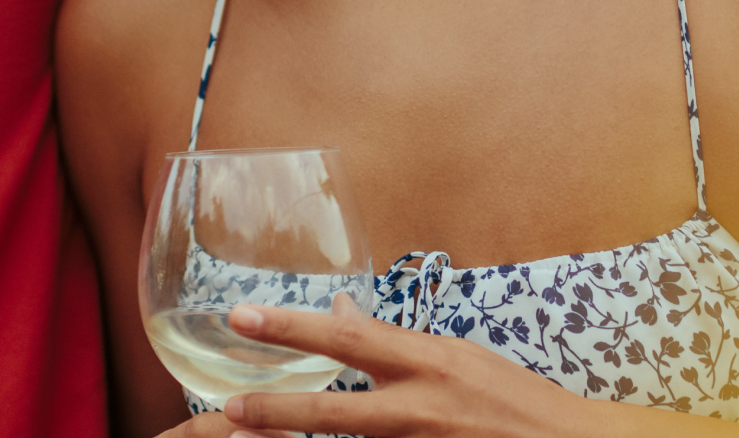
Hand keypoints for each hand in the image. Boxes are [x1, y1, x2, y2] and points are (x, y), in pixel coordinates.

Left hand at [203, 303, 583, 437]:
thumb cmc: (512, 397)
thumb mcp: (455, 356)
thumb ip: (394, 342)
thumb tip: (341, 313)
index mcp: (428, 361)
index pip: (348, 338)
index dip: (291, 328)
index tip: (243, 317)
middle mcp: (421, 406)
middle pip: (332, 409)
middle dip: (274, 407)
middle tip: (225, 404)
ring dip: (303, 437)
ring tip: (260, 431)